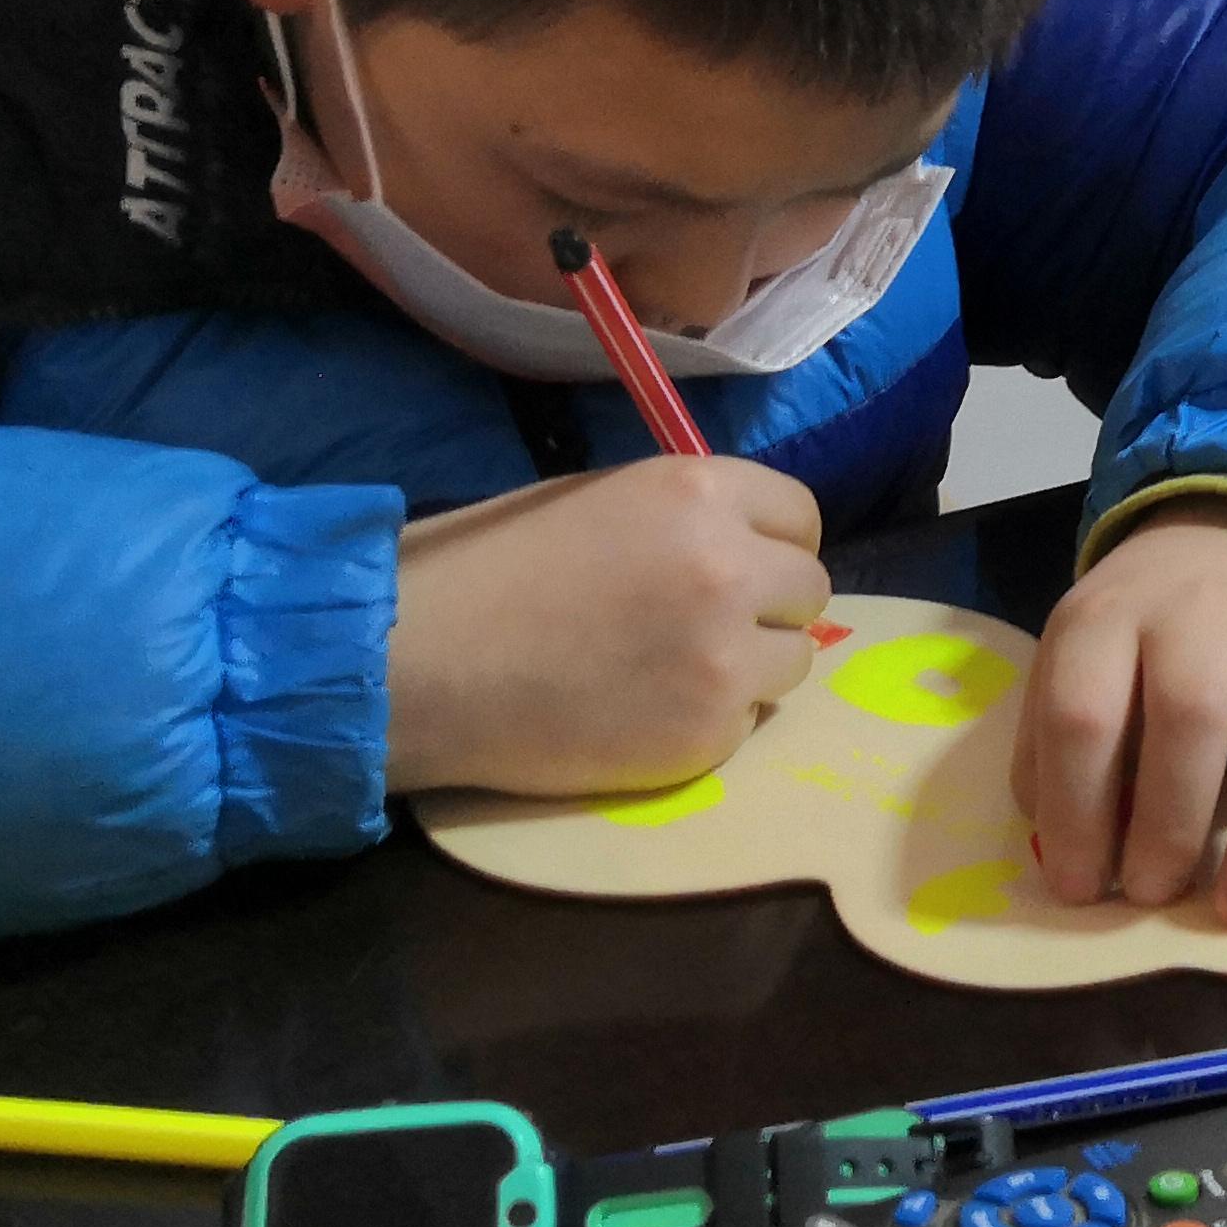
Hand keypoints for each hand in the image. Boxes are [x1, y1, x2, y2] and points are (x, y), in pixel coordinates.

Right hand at [386, 456, 827, 793]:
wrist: (418, 663)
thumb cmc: (486, 568)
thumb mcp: (597, 501)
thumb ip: (684, 519)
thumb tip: (742, 546)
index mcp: (700, 492)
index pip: (801, 515)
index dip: (772, 543)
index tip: (742, 566)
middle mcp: (731, 567)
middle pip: (808, 589)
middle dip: (766, 607)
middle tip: (704, 627)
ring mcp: (726, 657)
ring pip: (793, 661)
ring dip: (750, 668)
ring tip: (671, 674)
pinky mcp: (708, 734)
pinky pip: (747, 724)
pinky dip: (707, 723)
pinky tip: (641, 715)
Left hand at [1016, 499, 1226, 927]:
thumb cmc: (1146, 627)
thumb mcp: (1078, 657)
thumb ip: (1059, 744)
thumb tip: (1070, 853)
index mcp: (1112, 615)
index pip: (1086, 716)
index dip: (1077, 812)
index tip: (1083, 888)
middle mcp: (1205, 611)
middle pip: (1191, 715)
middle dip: (1168, 826)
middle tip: (1153, 896)